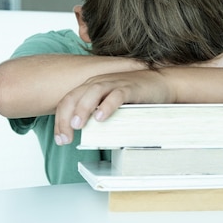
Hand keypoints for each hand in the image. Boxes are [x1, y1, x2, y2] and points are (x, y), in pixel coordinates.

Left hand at [53, 69, 174, 144]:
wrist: (162, 82)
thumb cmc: (136, 95)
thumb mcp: (111, 104)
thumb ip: (98, 113)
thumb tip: (86, 135)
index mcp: (91, 86)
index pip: (68, 101)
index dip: (60, 121)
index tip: (61, 139)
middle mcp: (99, 82)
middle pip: (75, 97)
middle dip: (66, 118)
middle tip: (65, 138)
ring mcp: (115, 83)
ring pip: (92, 93)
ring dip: (82, 109)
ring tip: (78, 125)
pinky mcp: (130, 87)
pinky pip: (116, 95)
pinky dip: (107, 106)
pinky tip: (102, 117)